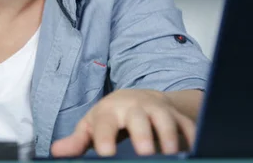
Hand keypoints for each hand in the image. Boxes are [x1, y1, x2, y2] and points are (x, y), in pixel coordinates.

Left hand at [51, 89, 195, 156]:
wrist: (140, 98)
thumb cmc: (112, 117)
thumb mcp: (92, 125)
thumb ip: (78, 140)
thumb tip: (57, 151)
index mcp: (110, 111)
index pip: (105, 124)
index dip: (105, 138)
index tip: (105, 153)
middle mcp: (136, 108)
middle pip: (139, 119)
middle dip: (142, 135)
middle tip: (145, 154)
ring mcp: (159, 110)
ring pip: (167, 121)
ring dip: (170, 138)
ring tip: (170, 155)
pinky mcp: (179, 117)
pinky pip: (189, 126)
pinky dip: (193, 138)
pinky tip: (195, 151)